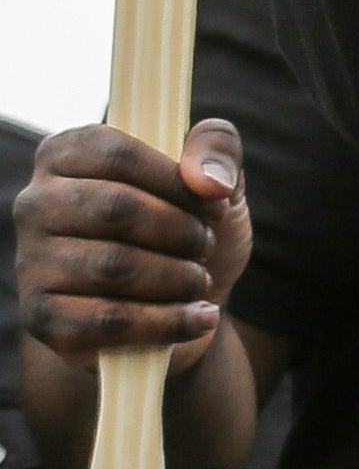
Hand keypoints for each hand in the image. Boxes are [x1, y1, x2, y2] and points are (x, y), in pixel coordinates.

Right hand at [14, 117, 249, 385]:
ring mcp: (31, 262)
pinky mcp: (41, 317)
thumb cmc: (187, 225)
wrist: (177, 304)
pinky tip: (198, 317)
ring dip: (177, 277)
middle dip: (181, 231)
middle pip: (115, 209)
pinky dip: (166, 322)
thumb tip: (207, 179)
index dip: (177, 181)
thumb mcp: (215, 175)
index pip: (117, 154)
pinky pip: (106, 321)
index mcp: (68, 154)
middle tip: (206, 245)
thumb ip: (218, 147)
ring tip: (199, 280)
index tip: (217, 204)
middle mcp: (36, 203)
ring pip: (111, 266)